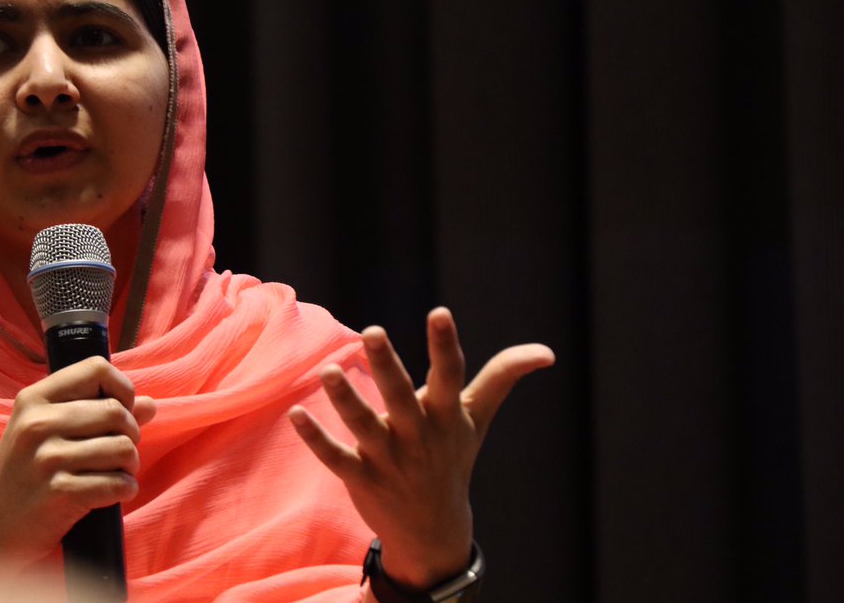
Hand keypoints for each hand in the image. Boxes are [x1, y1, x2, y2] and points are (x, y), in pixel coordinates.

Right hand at [0, 356, 156, 561]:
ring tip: (117, 472)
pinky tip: (114, 492)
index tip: (122, 410)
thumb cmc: (25, 474)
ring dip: (130, 464)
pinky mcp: (60, 492)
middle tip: (120, 451)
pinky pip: (118, 483)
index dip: (123, 388)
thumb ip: (96, 412)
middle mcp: (38, 424)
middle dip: (131, 433)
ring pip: (123, 447)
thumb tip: (150, 404)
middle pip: (117, 411)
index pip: (97, 369)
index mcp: (35, 399)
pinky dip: (125, 489)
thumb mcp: (47, 433)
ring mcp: (47, 459)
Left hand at [288, 307, 552, 588]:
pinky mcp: (361, 478)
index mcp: (446, 416)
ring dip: (346, 400)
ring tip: (328, 371)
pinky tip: (295, 413)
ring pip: (364, 427)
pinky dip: (315, 438)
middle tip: (371, 331)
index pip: (450, 375)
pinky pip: (335, 458)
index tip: (440, 313)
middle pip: (402, 397)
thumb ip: (503, 378)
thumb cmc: (453, 458)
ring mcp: (389, 459)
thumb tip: (547, 352)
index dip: (445, 344)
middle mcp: (418, 435)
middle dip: (388, 366)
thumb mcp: (478, 420)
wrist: (433, 530)